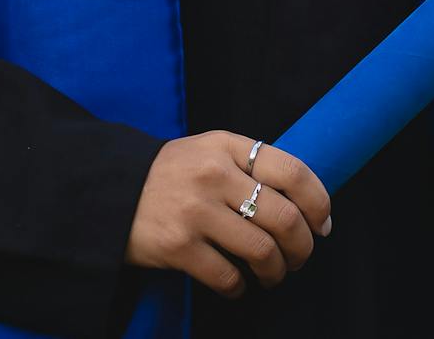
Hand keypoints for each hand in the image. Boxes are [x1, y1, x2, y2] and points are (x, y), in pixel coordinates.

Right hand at [123, 130, 331, 299]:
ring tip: (272, 274)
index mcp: (226, 145)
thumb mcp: (210, 151)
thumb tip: (307, 205)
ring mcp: (195, 211)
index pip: (292, 170)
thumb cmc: (173, 174)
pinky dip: (241, 288)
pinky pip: (229, 277)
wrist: (111, 189)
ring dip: (277, 272)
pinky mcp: (178, 246)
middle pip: (285, 217)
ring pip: (263, 252)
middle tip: (299, 257)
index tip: (323, 223)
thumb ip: (251, 165)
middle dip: (303, 247)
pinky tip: (237, 284)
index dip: (319, 202)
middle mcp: (213, 174)